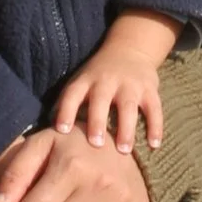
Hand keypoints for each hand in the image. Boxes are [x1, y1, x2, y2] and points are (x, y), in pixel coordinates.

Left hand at [52, 9, 176, 154]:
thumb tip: (46, 136)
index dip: (65, 111)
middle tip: (95, 144)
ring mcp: (130, 84)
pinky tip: (154, 145)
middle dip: (97, 121)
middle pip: (101, 100)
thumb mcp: (80, 83)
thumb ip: (67, 106)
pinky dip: (155, 127)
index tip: (61, 130)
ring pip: (128, 106)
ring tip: (125, 150)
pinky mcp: (150, 89)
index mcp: (85, 81)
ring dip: (126, 128)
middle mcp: (106, 81)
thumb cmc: (97, 77)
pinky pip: (154, 109)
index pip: (72, 94)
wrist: (130, 50)